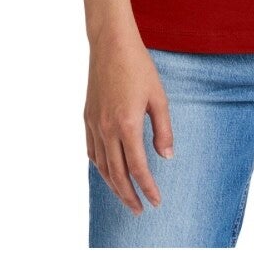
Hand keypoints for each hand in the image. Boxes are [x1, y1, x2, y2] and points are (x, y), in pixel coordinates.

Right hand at [84, 38, 174, 214]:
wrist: (111, 43)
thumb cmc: (139, 67)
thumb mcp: (159, 97)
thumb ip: (163, 130)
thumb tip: (166, 157)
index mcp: (127, 125)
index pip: (138, 168)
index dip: (147, 188)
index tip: (156, 202)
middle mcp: (107, 129)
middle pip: (117, 174)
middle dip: (129, 196)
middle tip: (139, 210)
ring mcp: (94, 124)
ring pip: (101, 166)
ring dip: (113, 186)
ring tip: (125, 197)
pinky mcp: (87, 117)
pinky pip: (92, 151)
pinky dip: (100, 167)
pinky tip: (108, 172)